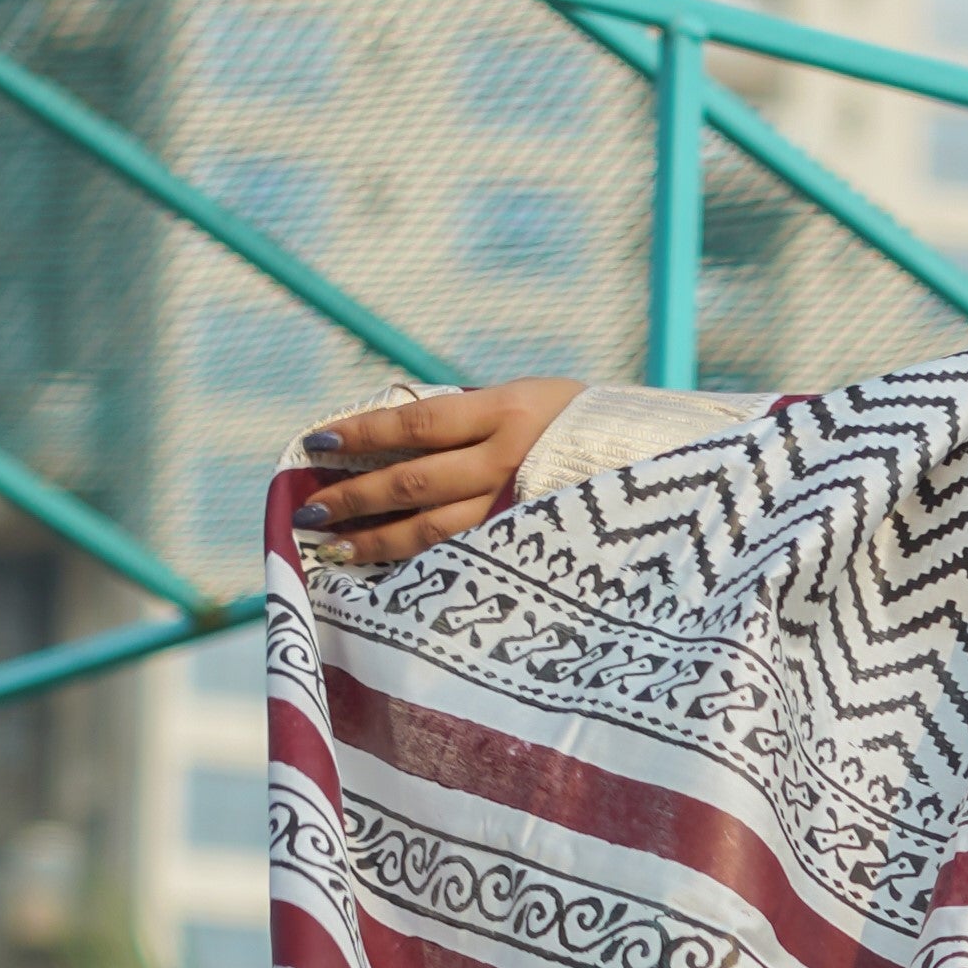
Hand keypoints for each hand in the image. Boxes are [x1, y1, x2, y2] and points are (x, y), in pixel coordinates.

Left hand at [289, 380, 583, 566]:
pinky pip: (462, 555)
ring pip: (433, 530)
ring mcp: (520, 508)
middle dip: (354, 496)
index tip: (317, 442)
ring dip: (374, 539)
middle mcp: (511, 459)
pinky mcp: (529, 544)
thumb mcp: (529, 400)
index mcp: (509, 411)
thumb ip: (469, 418)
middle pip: (415, 481)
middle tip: (307, 510)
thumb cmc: (579, 428)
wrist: (660, 468)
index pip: (417, 421)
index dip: (364, 433)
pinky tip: (384, 566)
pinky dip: (416, 562)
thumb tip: (389, 436)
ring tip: (332, 547)